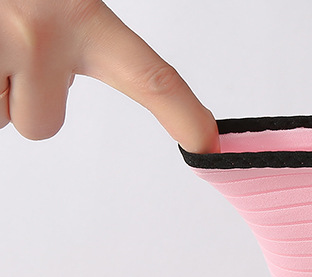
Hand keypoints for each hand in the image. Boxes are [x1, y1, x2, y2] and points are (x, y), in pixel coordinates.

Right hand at [0, 0, 218, 152]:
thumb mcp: (57, 0)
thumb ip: (75, 41)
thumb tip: (55, 98)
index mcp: (81, 15)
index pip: (150, 75)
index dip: (182, 113)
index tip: (209, 145)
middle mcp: (41, 31)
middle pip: (39, 125)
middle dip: (22, 98)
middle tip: (10, 46)